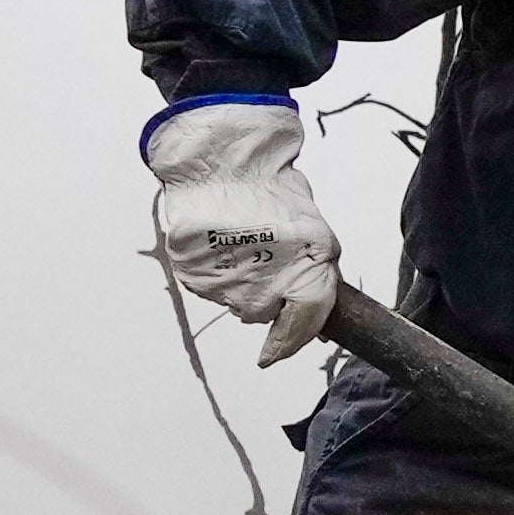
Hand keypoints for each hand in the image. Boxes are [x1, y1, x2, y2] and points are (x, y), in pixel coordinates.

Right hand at [140, 98, 334, 356]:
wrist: (222, 159)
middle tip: (261, 259)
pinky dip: (213, 271)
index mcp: (307, 268)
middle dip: (265, 297)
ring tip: (239, 242)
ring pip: (233, 301)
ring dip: (238, 283)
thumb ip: (317, 276)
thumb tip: (319, 326)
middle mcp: (267, 282)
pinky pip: (206, 286)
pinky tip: (218, 241)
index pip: (304, 323)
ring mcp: (226, 280)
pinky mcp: (194, 273)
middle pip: (263, 314)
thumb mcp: (313, 231)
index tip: (272, 356)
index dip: (290, 342)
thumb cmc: (274, 191)